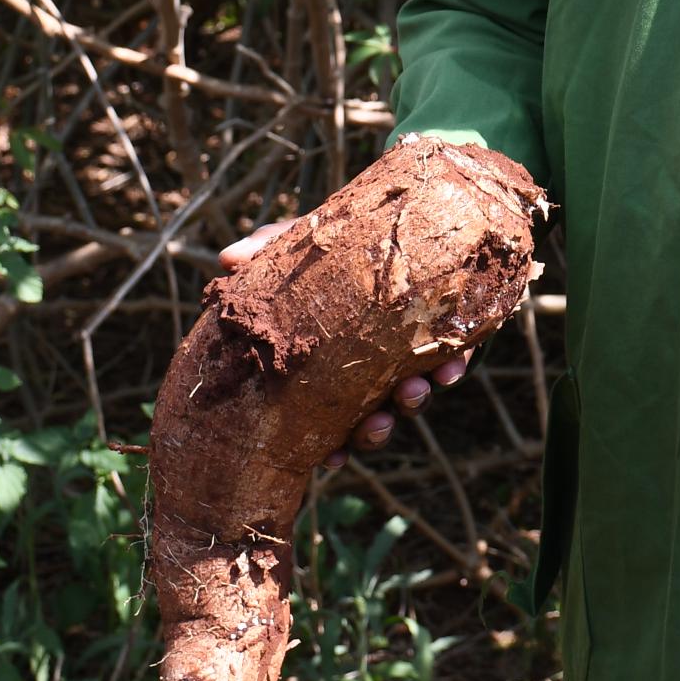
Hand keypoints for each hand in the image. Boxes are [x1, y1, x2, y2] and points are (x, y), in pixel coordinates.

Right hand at [219, 219, 470, 458]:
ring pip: (411, 397)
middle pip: (372, 420)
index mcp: (329, 368)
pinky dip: (451, 366)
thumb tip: (228, 258)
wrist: (400, 222)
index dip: (332, 447)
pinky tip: (451, 366)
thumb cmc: (335, 247)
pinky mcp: (447, 335)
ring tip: (413, 391)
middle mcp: (369, 373)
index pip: (327, 421)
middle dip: (374, 429)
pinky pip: (451, 361)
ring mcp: (408, 357)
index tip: (332, 458)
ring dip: (412, 401)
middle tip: (377, 424)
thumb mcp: (301, 248)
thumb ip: (268, 250)